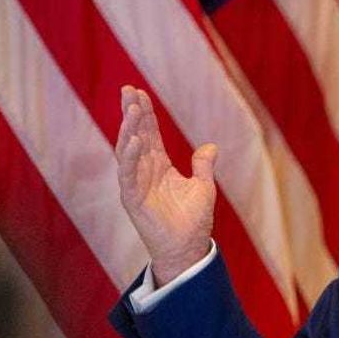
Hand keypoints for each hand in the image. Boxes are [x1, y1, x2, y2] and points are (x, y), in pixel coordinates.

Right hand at [115, 85, 217, 286]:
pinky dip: (131, 158)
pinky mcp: (133, 199)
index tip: (139, 92)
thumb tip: (211, 147)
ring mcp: (136, 184)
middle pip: (135, 136)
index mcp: (159, 166)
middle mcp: (144, 171)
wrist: (187, 249)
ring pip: (128, 151)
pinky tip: (134, 140)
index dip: (145, 114)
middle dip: (131, 113)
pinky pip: (128, 175)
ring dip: (129, 130)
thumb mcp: (203, 188)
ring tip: (131, 108)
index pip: (149, 134)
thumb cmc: (193, 221)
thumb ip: (203, 166)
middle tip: (128, 89)